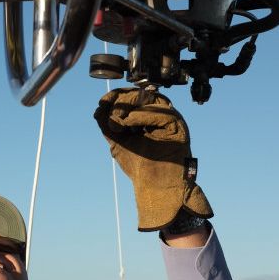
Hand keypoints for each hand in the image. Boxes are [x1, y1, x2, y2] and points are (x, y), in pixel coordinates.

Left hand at [94, 87, 211, 230]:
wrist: (156, 187)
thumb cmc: (140, 165)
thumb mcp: (117, 141)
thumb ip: (107, 124)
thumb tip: (99, 107)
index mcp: (147, 115)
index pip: (132, 94)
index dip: (116, 95)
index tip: (102, 101)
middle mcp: (160, 114)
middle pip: (141, 93)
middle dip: (121, 102)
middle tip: (112, 119)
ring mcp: (171, 119)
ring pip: (150, 99)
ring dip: (129, 108)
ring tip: (119, 124)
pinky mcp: (179, 127)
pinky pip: (161, 114)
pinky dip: (141, 116)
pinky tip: (129, 124)